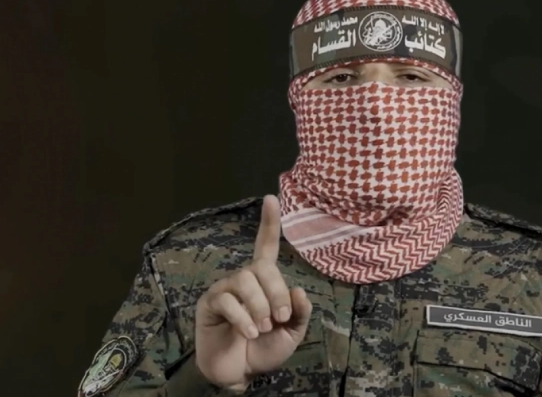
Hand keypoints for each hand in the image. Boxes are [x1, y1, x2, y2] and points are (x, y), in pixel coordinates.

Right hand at [194, 195, 312, 389]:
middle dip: (275, 292)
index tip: (271, 198)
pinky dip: (243, 318)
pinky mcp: (210, 303)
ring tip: (262, 328)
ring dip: (259, 306)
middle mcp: (244, 278)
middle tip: (279, 318)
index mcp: (265, 281)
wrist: (240, 372)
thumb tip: (297, 289)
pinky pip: (228, 300)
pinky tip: (249, 333)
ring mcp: (225, 289)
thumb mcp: (292, 332)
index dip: (269, 223)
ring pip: (245, 280)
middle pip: (261, 267)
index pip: (266, 246)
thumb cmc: (265, 349)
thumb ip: (300, 312)